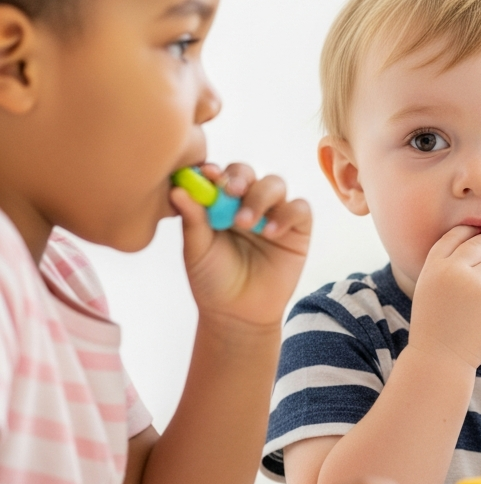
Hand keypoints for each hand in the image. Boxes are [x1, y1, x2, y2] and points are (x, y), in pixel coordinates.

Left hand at [171, 162, 312, 327]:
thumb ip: (192, 219)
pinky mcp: (297, 228)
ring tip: (247, 223)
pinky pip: (299, 208)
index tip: (206, 173)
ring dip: (260, 197)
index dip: (213, 171)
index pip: (218, 176)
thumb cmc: (212, 279)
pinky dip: (286, 215)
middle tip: (231, 191)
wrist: (238, 312)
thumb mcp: (196, 250)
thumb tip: (177, 189)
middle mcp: (246, 202)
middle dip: (239, 178)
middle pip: (247, 173)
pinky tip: (270, 232)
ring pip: (275, 184)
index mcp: (218, 203)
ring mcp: (273, 213)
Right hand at [405, 227, 480, 370]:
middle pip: (480, 243)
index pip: (454, 236)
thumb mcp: (431, 291)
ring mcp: (474, 283)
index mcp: (433, 267)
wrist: (440, 358)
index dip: (469, 230)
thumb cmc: (436, 327)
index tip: (480, 230)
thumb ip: (449, 269)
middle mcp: (452, 270)